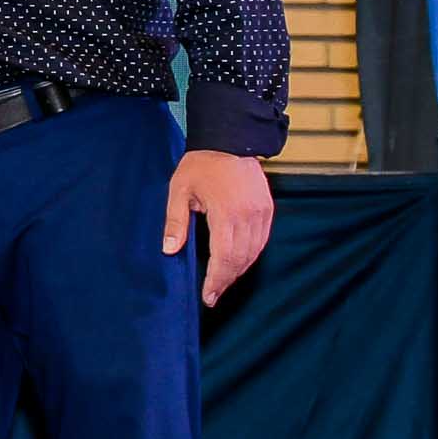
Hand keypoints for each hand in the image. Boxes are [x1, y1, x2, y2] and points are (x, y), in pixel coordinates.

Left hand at [165, 147, 273, 304]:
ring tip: (222, 283)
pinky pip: (262, 240)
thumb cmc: (200, 165)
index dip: (216, 280)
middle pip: (241, 259)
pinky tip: (237, 263)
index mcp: (227, 213)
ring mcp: (262, 213)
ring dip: (239, 270)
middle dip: (227, 280)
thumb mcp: (179, 191)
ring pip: (254, 252)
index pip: (224, 257)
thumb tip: (169, 251)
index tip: (208, 297)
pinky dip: (250, 256)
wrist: (230, 141)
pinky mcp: (268, 210)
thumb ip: (175, 222)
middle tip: (213, 296)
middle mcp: (249, 216)